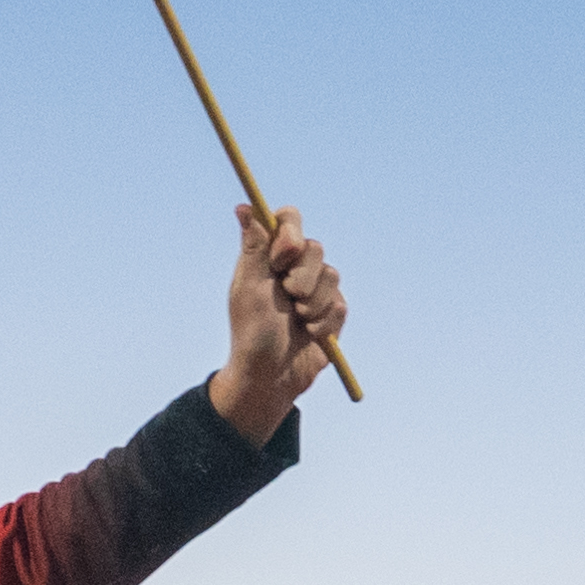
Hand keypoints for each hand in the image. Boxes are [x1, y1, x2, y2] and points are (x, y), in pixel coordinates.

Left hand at [208, 203, 347, 440]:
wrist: (272, 377)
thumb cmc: (252, 332)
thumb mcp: (249, 287)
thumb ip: (253, 247)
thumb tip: (243, 207)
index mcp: (269, 257)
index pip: (288, 219)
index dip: (291, 232)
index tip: (281, 256)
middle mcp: (294, 268)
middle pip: (315, 247)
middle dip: (302, 275)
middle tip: (287, 296)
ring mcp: (315, 289)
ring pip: (332, 274)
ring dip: (312, 302)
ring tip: (297, 320)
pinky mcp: (332, 312)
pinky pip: (341, 304)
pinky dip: (324, 321)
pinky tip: (310, 334)